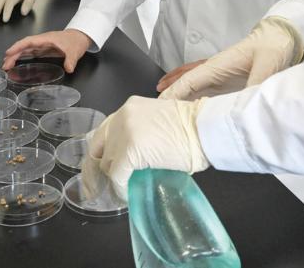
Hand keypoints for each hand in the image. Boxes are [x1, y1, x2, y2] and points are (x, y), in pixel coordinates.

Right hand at [2, 29, 90, 72]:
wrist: (80, 37)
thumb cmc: (75, 41)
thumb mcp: (75, 51)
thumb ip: (71, 60)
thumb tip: (69, 69)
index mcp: (46, 39)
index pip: (29, 42)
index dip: (18, 47)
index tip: (9, 52)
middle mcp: (42, 42)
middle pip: (24, 46)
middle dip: (13, 54)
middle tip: (5, 65)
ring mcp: (42, 45)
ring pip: (26, 50)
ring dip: (16, 56)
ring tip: (7, 65)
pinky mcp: (43, 50)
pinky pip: (30, 53)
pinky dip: (22, 57)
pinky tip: (17, 63)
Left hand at [83, 96, 208, 200]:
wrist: (205, 129)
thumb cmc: (192, 130)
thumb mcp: (157, 124)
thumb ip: (139, 134)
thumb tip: (131, 160)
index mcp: (129, 108)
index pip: (103, 133)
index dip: (99, 155)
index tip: (98, 172)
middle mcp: (122, 117)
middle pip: (99, 149)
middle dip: (102, 170)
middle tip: (106, 186)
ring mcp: (124, 133)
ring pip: (108, 164)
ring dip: (115, 180)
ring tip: (124, 190)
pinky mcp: (130, 151)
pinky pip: (117, 176)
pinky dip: (120, 189)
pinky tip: (127, 195)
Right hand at [159, 16, 303, 100]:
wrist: (283, 36)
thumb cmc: (273, 46)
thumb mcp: (267, 66)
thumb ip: (256, 84)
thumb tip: (246, 105)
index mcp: (219, 63)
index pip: (189, 80)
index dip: (174, 93)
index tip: (160, 104)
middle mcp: (215, 67)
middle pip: (185, 81)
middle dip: (169, 92)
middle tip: (154, 107)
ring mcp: (220, 71)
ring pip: (192, 82)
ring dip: (178, 91)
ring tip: (164, 102)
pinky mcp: (227, 75)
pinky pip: (203, 85)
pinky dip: (192, 92)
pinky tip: (191, 102)